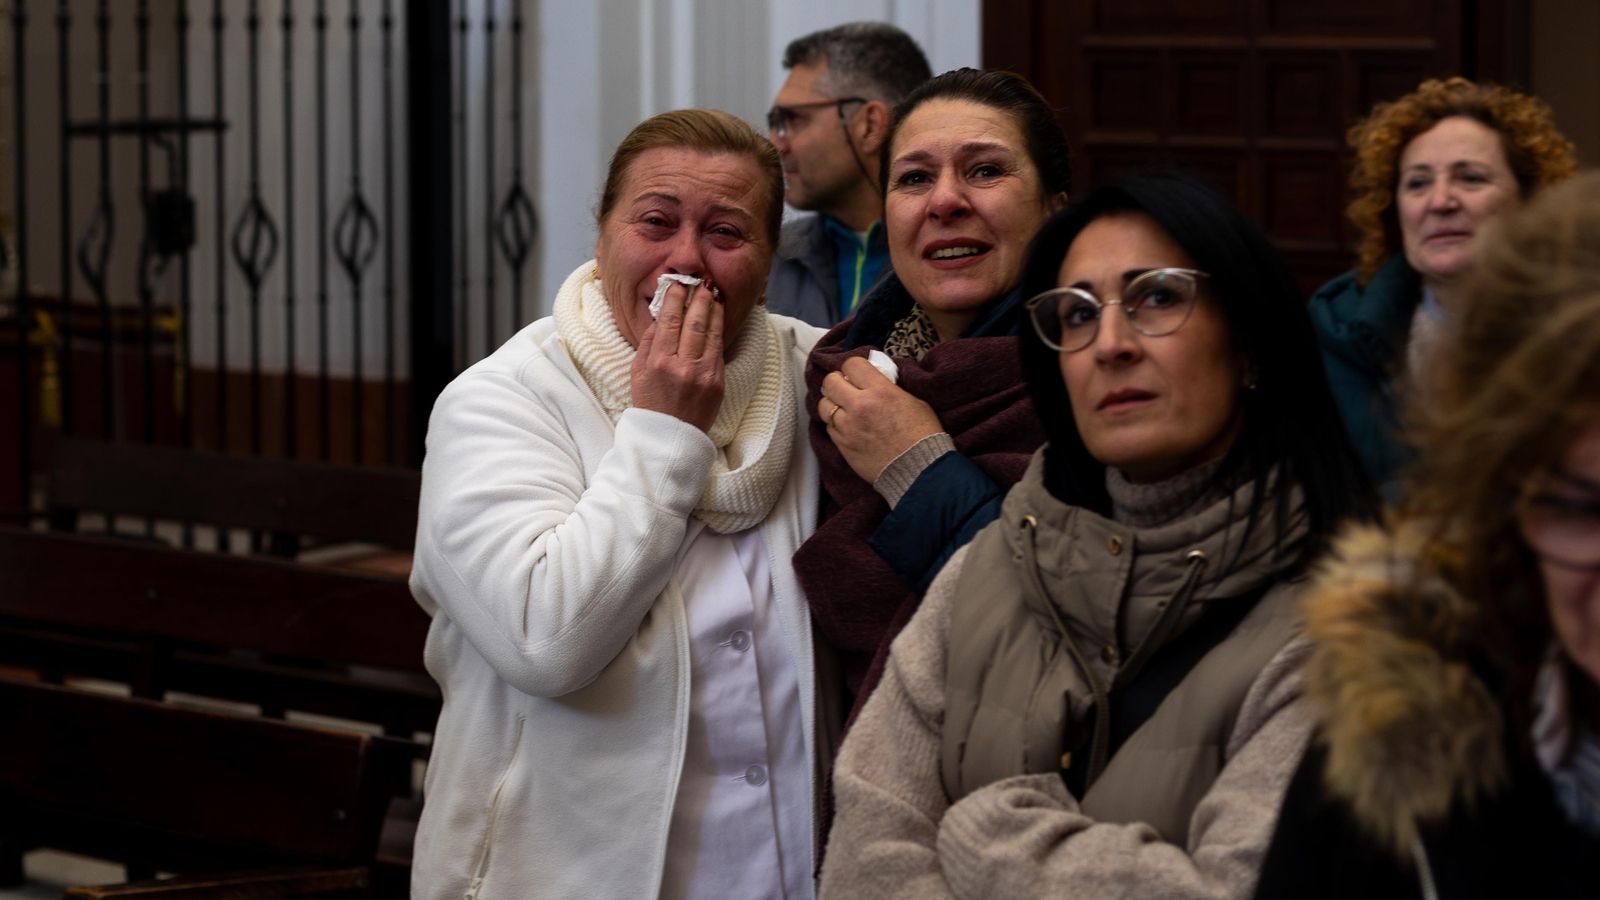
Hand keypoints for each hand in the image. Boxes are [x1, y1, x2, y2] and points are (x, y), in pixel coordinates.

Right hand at [631, 279, 724, 431]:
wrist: (670, 439)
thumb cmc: (650, 404)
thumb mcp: (638, 372)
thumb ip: (649, 342)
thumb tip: (662, 315)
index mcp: (660, 363)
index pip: (671, 321)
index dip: (676, 299)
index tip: (678, 284)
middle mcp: (684, 367)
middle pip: (695, 322)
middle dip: (699, 298)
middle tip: (701, 282)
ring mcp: (704, 375)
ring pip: (712, 333)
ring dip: (713, 310)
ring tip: (713, 293)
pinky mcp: (718, 383)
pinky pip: (719, 350)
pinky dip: (719, 330)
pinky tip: (717, 318)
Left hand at [818, 355, 942, 482]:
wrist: (919, 470)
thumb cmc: (922, 435)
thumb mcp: (913, 401)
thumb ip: (889, 389)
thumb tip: (875, 383)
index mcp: (880, 391)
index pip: (851, 364)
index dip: (853, 367)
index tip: (857, 373)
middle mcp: (860, 406)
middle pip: (830, 382)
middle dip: (837, 382)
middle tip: (845, 388)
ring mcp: (848, 427)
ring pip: (823, 405)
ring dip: (832, 404)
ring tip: (843, 409)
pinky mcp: (843, 446)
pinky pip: (829, 428)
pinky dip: (835, 425)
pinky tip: (847, 427)